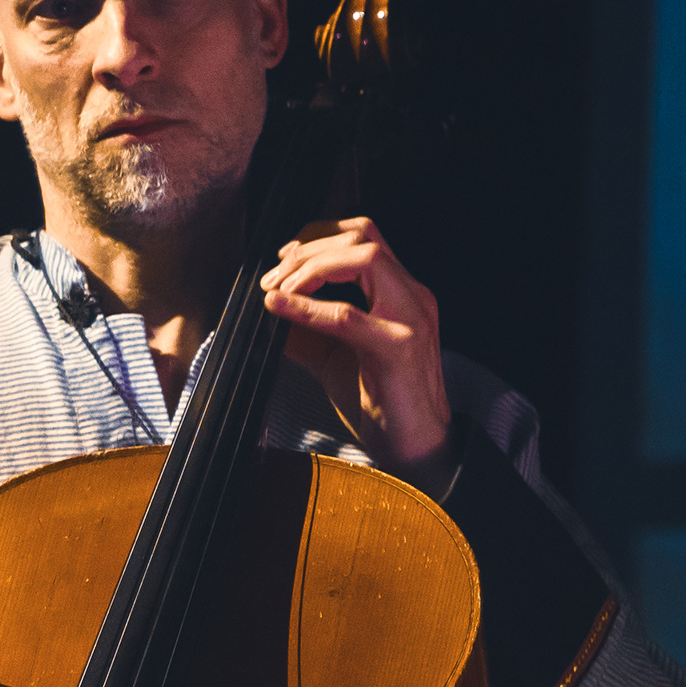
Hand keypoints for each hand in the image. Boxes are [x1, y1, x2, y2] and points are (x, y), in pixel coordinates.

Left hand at [261, 217, 451, 468]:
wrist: (418, 451)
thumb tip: (266, 312)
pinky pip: (347, 316)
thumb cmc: (383, 405)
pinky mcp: (398, 348)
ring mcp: (410, 319)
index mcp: (402, 294)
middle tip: (272, 277)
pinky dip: (307, 307)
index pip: (365, 236)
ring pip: (364, 258)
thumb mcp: (336, 358)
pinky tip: (279, 307)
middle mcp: (412, 296)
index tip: (283, 257)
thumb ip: (308, 331)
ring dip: (310, 268)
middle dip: (309, 248)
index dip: (319, 235)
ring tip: (277, 290)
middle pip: (363, 236)